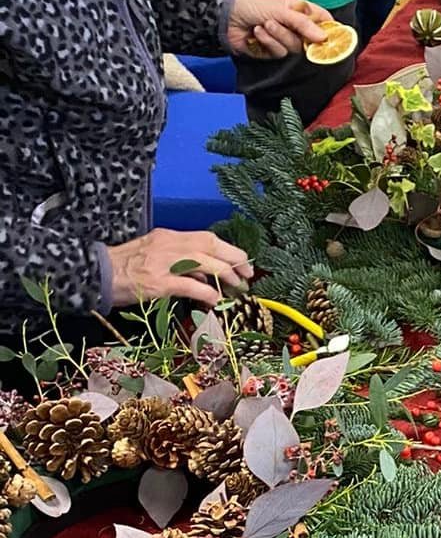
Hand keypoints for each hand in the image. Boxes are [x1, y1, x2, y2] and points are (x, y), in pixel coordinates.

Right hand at [105, 229, 252, 308]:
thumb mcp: (155, 257)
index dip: (229, 250)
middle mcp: (168, 245)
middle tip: (247, 276)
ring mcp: (164, 263)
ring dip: (226, 276)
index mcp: (168, 237)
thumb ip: (181, 263)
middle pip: (211, 246)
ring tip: (236, 288)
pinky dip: (208, 292)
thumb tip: (206, 275)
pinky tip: (215, 300)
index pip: (207, 238)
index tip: (242, 263)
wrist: (96, 274)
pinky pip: (191, 285)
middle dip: (235, 260)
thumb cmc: (125, 269)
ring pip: (206, 262)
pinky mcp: (159, 282)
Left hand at [225, 0, 331, 58]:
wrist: (228, 17)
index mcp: (299, 10)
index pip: (322, 19)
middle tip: (285, 24)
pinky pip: (279, 52)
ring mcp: (284, 39)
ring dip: (278, 35)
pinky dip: (268, 42)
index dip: (328, 28)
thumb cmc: (253, 5)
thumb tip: (324, 37)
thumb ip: (303, 24)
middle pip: (310, 38)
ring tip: (265, 24)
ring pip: (294, 47)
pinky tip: (258, 32)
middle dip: (296, 32)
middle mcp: (295, 26)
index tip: (329, 35)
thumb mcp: (280, 9)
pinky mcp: (273, 51)